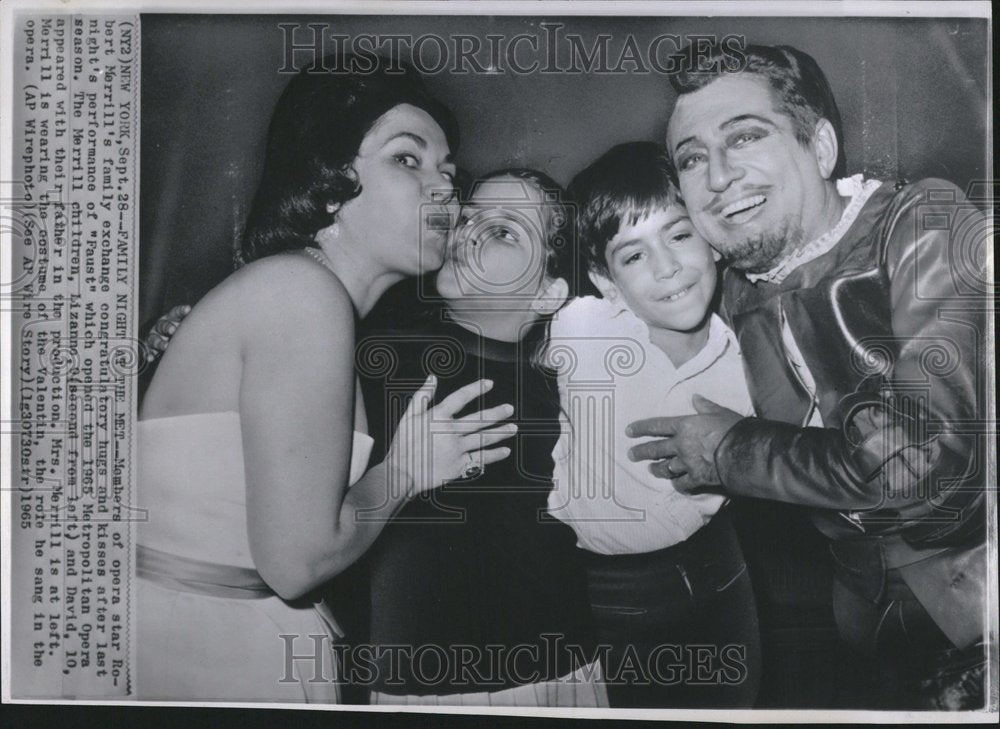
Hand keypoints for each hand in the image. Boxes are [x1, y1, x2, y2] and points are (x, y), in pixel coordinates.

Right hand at [144, 304, 191, 362]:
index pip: (175, 313)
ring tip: (165, 346)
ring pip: (154, 338)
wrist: (165, 339)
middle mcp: (162, 326)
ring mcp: (155, 336)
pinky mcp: (150, 347)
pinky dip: (149, 354)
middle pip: (163, 324)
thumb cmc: (182, 331)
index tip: (188, 309)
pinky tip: (150, 358)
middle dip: (168, 327)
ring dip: (159, 342)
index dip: (181, 311)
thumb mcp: (187, 325)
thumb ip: (195, 323)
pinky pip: (148, 351)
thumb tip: (218, 321)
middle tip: (173, 331)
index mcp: (172, 318)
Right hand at [386, 375, 515, 496]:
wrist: (402, 474)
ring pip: (483, 438)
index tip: (489, 383)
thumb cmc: (403, 445)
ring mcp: (456, 449)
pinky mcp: (459, 465)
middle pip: (478, 420)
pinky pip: (480, 458)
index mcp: (437, 417)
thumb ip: (422, 396)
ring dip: (500, 433)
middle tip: (509, 409)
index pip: (460, 398)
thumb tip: (432, 378)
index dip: (475, 389)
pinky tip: (505, 451)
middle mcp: (450, 432)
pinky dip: (494, 455)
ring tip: (513, 428)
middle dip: (496, 413)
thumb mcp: (408, 417)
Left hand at [626, 395, 743, 492]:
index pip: (657, 426)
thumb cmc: (733, 429)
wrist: (744, 453)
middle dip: (641, 452)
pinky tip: (676, 485)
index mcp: (684, 426)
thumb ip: (705, 406)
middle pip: (655, 449)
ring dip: (657, 469)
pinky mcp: (696, 478)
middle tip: (631, 455)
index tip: (629, 431)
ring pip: (666, 468)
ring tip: (651, 470)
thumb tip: (695, 397)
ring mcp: (687, 463)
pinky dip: (678, 485)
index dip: (641, 428)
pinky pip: (682, 484)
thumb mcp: (720, 412)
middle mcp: (681, 445)